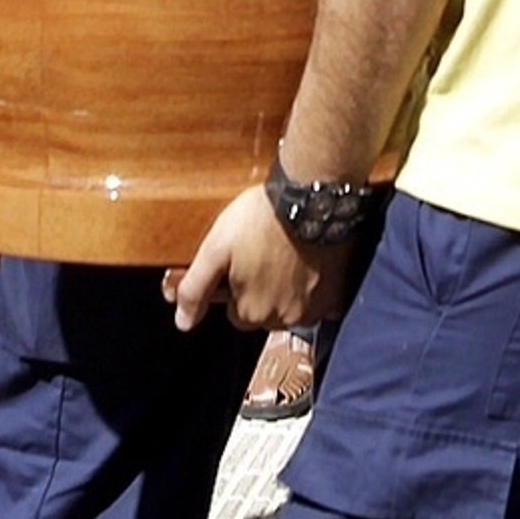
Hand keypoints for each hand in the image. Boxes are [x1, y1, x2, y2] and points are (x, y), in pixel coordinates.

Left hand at [165, 184, 351, 333]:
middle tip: (265, 253)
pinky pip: (322, 301)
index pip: (236, 313)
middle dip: (262, 289)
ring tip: (287, 253)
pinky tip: (310, 262)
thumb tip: (183, 322)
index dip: (237, 285)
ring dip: (289, 289)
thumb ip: (195, 289)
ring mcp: (314, 307)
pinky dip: (315, 287)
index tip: (243, 260)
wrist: (313, 196)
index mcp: (252, 311)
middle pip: (265, 312)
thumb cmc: (264, 217)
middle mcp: (284, 318)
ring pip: (293, 307)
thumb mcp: (216, 247)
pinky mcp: (337, 293)